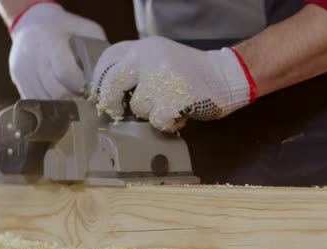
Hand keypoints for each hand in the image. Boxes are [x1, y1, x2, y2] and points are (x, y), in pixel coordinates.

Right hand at [9, 3, 106, 98]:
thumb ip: (100, 47)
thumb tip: (114, 72)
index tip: (92, 91)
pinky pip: (36, 102)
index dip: (81, 86)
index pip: (65, 73)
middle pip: (55, 91)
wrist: (30, 22)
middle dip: (75, 101)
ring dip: (63, 107)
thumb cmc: (64, 27)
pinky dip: (51, 107)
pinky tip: (62, 104)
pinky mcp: (18, 81)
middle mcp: (34, 58)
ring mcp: (23, 71)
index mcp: (50, 42)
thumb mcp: (85, 29)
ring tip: (77, 106)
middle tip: (89, 104)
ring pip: (45, 100)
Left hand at [91, 36, 254, 131]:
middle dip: (111, 102)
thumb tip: (107, 93)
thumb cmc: (191, 73)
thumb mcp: (160, 58)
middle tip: (117, 111)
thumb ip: (137, 68)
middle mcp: (149, 57)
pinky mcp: (174, 98)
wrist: (226, 76)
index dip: (100, 81)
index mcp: (144, 46)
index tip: (102, 95)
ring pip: (138, 107)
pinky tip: (177, 115)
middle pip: (113, 83)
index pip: (108, 60)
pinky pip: (157, 121)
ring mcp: (162, 77)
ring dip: (150, 114)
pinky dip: (166, 124)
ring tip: (168, 106)